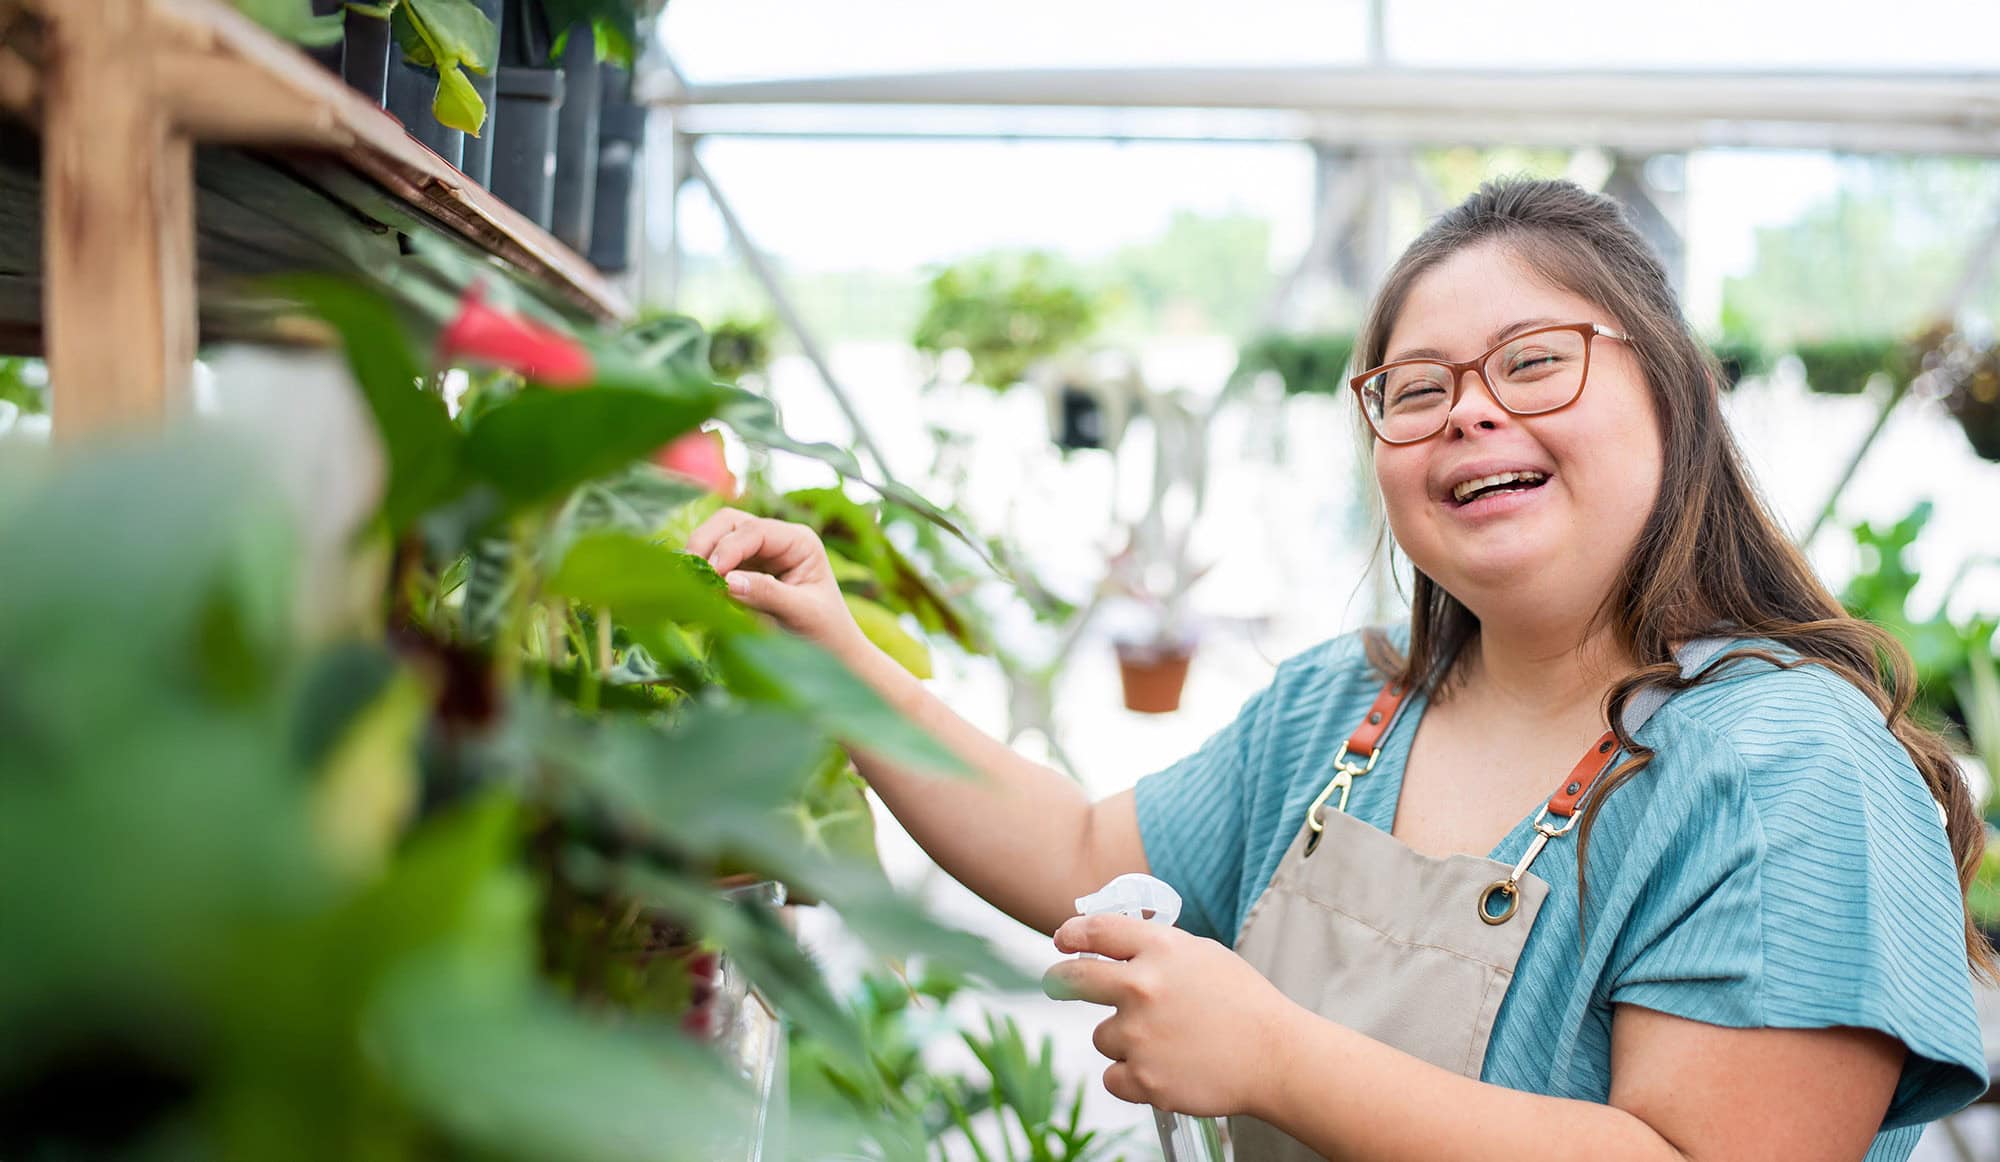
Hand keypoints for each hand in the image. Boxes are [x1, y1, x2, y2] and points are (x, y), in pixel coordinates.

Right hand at [684, 508, 862, 655]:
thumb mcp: (802, 613)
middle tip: (690, 575)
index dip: (728, 548)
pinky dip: (700, 573)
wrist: (833, 654)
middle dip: (706, 543)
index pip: (755, 531)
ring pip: (716, 538)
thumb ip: (767, 594)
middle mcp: (777, 540)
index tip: (712, 575)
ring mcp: (758, 554)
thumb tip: (726, 581)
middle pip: (729, 523)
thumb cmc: (826, 632)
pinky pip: (714, 563)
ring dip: (699, 556)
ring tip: (688, 584)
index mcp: (799, 541)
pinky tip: (693, 592)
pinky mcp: (743, 572)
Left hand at [1042, 914, 1299, 1118]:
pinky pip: (1112, 1076)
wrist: (1276, 1057)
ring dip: (1124, 1040)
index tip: (1063, 941)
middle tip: (1058, 983)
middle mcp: (1142, 987)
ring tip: (1168, 1043)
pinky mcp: (1143, 1078)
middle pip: (1074, 979)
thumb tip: (1112, 948)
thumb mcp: (1203, 955)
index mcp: (1160, 949)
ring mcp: (1140, 1035)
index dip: (1071, 935)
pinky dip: (1132, 1077)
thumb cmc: (1244, 1004)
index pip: (1096, 931)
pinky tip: (1165, 1069)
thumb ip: (1156, 948)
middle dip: (1060, 981)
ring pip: (1102, 1036)